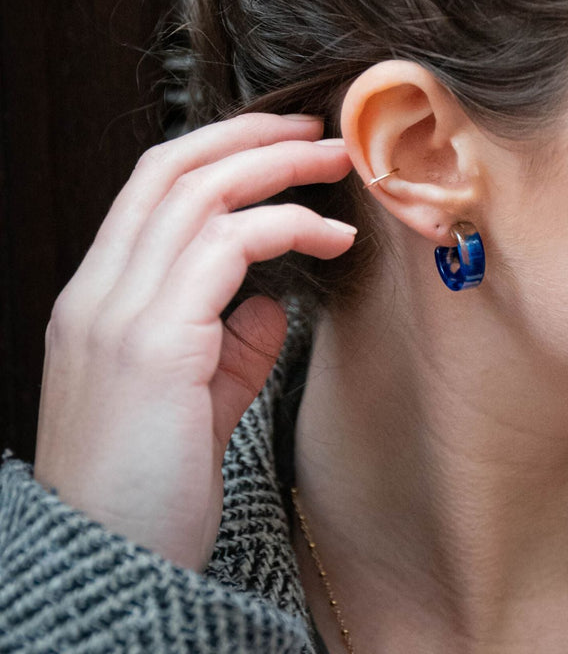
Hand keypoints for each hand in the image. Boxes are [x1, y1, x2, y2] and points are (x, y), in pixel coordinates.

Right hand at [33, 113, 355, 570]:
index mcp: (99, 300)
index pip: (151, 188)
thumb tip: (273, 303)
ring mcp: (118, 315)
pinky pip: (227, 246)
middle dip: (251, 137)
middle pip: (172, 170)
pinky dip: (288, 226)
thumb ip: (229, 345)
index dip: (220, 149)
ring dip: (277, 168)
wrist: (112, 568)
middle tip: (318, 133)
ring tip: (336, 166)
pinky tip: (333, 239)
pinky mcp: (154, 344)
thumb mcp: (195, 401)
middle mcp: (98, 294)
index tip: (283, 140)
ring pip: (198, 194)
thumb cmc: (152, 490)